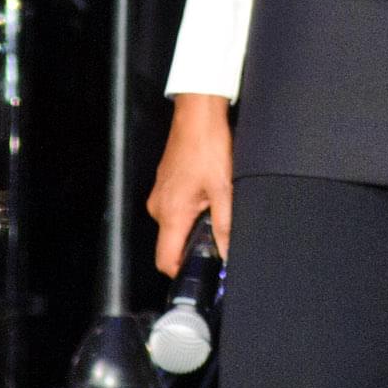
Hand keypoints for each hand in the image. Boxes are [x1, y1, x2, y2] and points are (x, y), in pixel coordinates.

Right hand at [147, 92, 235, 277]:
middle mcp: (159, 207)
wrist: (197, 115)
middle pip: (171, 245)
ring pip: (174, 227)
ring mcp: (159, 195)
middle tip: (218, 235)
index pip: (165, 260)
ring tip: (214, 209)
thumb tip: (228, 253)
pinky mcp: (164, 185)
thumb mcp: (224, 189)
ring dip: (193, 226)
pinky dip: (190, 212)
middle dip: (193, 246)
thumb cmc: (207, 145)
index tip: (202, 273)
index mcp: (171, 213)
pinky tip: (207, 196)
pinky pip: (174, 210)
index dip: (182, 273)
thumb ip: (225, 225)